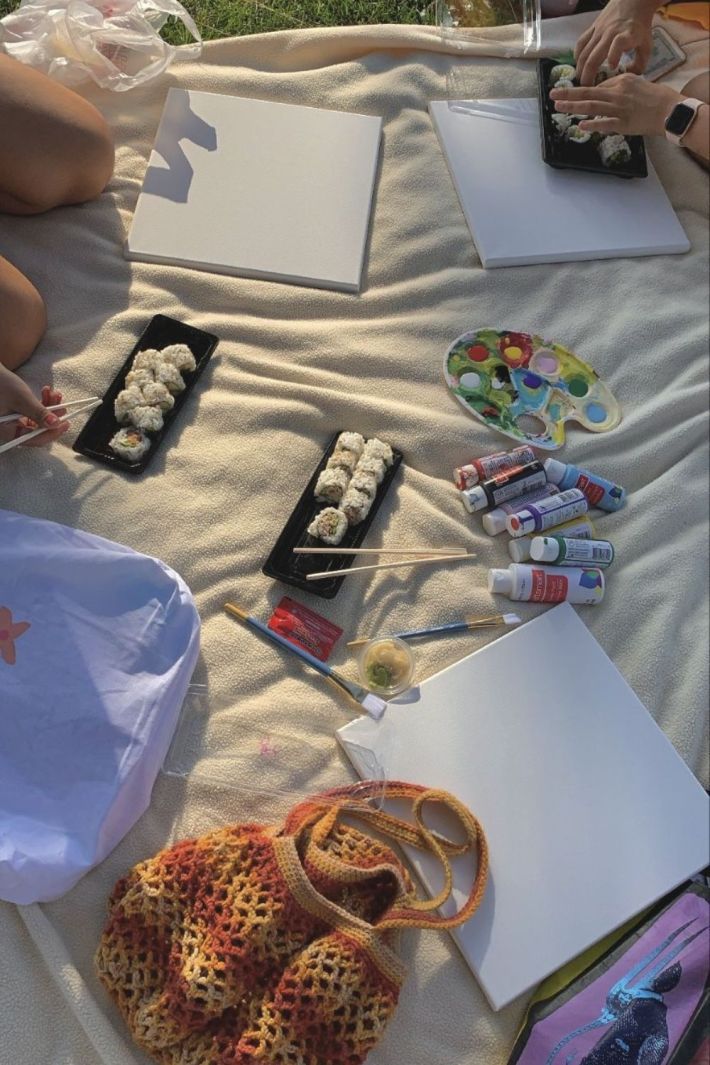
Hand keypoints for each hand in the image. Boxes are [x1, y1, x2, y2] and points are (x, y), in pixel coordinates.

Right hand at [0, 364, 68, 447]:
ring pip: (37, 420)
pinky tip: (46, 391)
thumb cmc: (0, 384)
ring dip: (49, 407)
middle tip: (62, 406)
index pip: (33, 439)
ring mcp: (13, 421)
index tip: (65, 424)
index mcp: (7, 431)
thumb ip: (39, 414)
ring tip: (54, 393)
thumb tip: (55, 425)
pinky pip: (33, 412)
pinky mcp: (16, 413)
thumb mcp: (22, 400)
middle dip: (51, 417)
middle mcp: (10, 429)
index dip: (50, 433)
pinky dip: (42, 403)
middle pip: (37, 430)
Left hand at [551, 74, 682, 135]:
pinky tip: (580, 125)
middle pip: (589, 93)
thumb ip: (619, 87)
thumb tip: (603, 92)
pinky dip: (592, 124)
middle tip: (552, 95)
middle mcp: (618, 93)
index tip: (566, 93)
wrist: (669, 110)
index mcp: (621, 82)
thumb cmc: (654, 97)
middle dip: (568, 94)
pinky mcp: (623, 124)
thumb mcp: (636, 83)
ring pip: (592, 106)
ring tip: (559, 107)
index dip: (580, 91)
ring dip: (574, 106)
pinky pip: (605, 124)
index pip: (597, 86)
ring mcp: (619, 109)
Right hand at [574, 0, 655, 85]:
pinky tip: (579, 66)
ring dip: (580, 70)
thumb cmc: (639, 29)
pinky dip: (577, 57)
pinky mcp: (591, 28)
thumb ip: (639, 65)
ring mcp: (598, 31)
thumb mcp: (646, 46)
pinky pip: (580, 44)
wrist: (633, 3)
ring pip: (584, 53)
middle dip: (587, 76)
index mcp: (626, 35)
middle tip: (588, 89)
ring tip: (582, 81)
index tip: (613, 67)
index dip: (614, 55)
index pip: (618, 43)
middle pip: (593, 56)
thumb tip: (624, 78)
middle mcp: (610, 33)